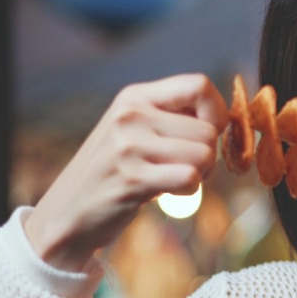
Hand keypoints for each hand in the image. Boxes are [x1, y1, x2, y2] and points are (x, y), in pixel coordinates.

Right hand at [25, 74, 228, 271]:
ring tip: (173, 179)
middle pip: (209, 130)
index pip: (199, 85)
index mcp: (135, 96)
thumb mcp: (135, 129)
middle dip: (208, 155)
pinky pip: (190, 178)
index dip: (217, 113)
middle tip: (182, 168)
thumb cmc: (114, 171)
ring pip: (205, 155)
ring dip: (200, 175)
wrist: (68, 212)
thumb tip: (228, 118)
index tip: (209, 135)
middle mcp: (131, 115)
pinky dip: (188, 191)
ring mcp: (129, 146)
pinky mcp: (132, 178)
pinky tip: (166, 193)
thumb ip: (174, 117)